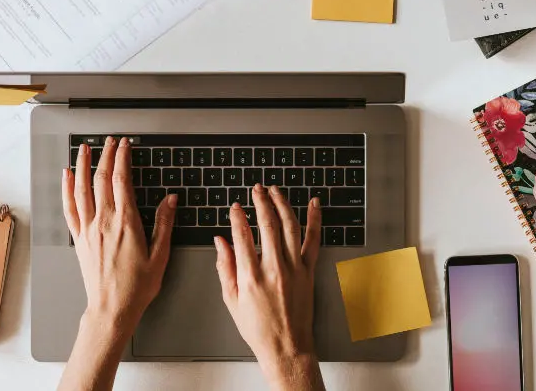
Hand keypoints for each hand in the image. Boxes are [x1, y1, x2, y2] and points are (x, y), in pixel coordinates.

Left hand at [61, 136, 176, 335]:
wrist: (112, 308)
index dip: (123, 158)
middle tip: (110, 140)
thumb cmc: (137, 286)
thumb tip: (170, 199)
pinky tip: (66, 178)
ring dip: (83, 165)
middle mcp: (103, 222)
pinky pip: (69, 208)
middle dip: (106, 155)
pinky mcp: (79, 239)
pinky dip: (66, 189)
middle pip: (101, 179)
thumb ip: (164, 223)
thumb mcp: (160, 254)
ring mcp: (88, 229)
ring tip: (84, 148)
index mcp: (125, 222)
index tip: (125, 144)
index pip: (122, 180)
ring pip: (81, 189)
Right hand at [215, 184, 324, 390]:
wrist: (287, 346)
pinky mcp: (309, 270)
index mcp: (251, 276)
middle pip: (268, 224)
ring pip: (290, 227)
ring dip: (283, 204)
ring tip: (275, 190)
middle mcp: (274, 269)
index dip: (237, 217)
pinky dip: (315, 220)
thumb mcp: (231, 300)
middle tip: (256, 189)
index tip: (235, 206)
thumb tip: (220, 242)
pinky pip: (314, 240)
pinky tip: (314, 204)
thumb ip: (225, 267)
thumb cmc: (258, 328)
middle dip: (261, 202)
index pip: (242, 236)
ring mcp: (295, 268)